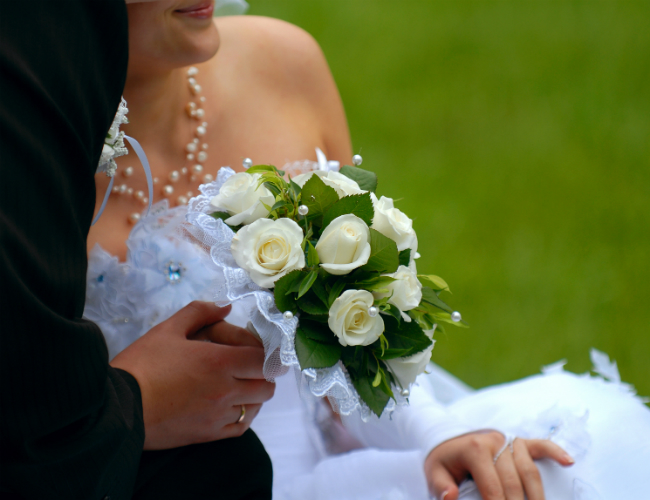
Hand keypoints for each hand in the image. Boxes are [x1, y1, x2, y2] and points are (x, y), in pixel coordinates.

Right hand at [110, 301, 274, 449]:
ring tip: (240, 384)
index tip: (262, 350)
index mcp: (219, 361)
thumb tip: (225, 306)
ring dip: (254, 394)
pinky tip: (232, 405)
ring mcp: (218, 415)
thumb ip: (200, 313)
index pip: (263, 360)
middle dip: (263, 373)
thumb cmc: (142, 365)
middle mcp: (225, 390)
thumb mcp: (168, 329)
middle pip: (266, 385)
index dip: (267, 353)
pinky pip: (241, 427)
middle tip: (251, 366)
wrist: (118, 408)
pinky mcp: (208, 435)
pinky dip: (244, 415)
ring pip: (256, 406)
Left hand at [424, 431, 574, 499]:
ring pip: (529, 470)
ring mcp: (508, 440)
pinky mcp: (518, 441)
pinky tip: (568, 462)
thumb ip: (440, 486)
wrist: (448, 438)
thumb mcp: (434, 472)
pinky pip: (540, 445)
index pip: (492, 487)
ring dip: (537, 496)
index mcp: (474, 449)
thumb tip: (451, 497)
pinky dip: (555, 452)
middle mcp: (495, 442)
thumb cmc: (444, 460)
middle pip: (513, 482)